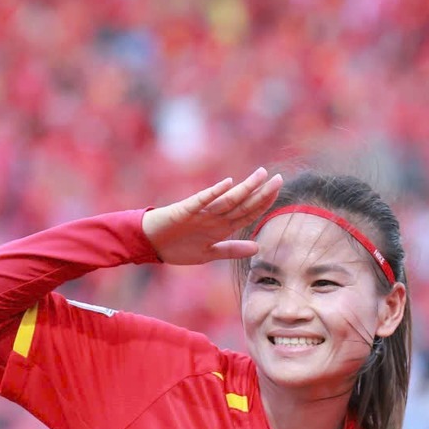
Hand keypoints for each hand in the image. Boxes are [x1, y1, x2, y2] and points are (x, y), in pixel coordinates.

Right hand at [142, 169, 283, 265]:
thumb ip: (232, 250)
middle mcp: (215, 217)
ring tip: (261, 175)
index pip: (249, 213)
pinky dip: (214, 193)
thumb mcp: (209, 253)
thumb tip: (258, 248)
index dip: (264, 203)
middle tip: (279, 178)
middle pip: (243, 204)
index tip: (278, 191)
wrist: (149, 244)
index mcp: (222, 227)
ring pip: (228, 200)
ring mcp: (201, 213)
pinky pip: (202, 200)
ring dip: (245, 188)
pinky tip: (228, 183)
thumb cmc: (178, 247)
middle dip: (262, 192)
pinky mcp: (185, 210)